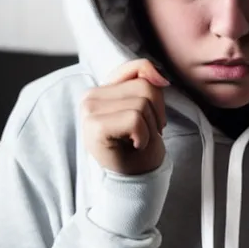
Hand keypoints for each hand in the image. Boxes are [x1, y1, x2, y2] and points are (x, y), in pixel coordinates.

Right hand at [81, 59, 169, 175]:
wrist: (135, 179)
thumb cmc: (140, 145)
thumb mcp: (146, 106)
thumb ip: (144, 80)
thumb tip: (159, 76)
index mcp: (101, 89)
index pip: (138, 67)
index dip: (156, 85)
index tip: (156, 111)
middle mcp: (90, 96)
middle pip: (145, 86)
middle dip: (157, 113)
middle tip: (146, 133)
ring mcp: (89, 111)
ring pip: (142, 103)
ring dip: (151, 127)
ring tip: (140, 140)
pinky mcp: (95, 126)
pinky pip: (135, 119)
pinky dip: (144, 136)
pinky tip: (135, 146)